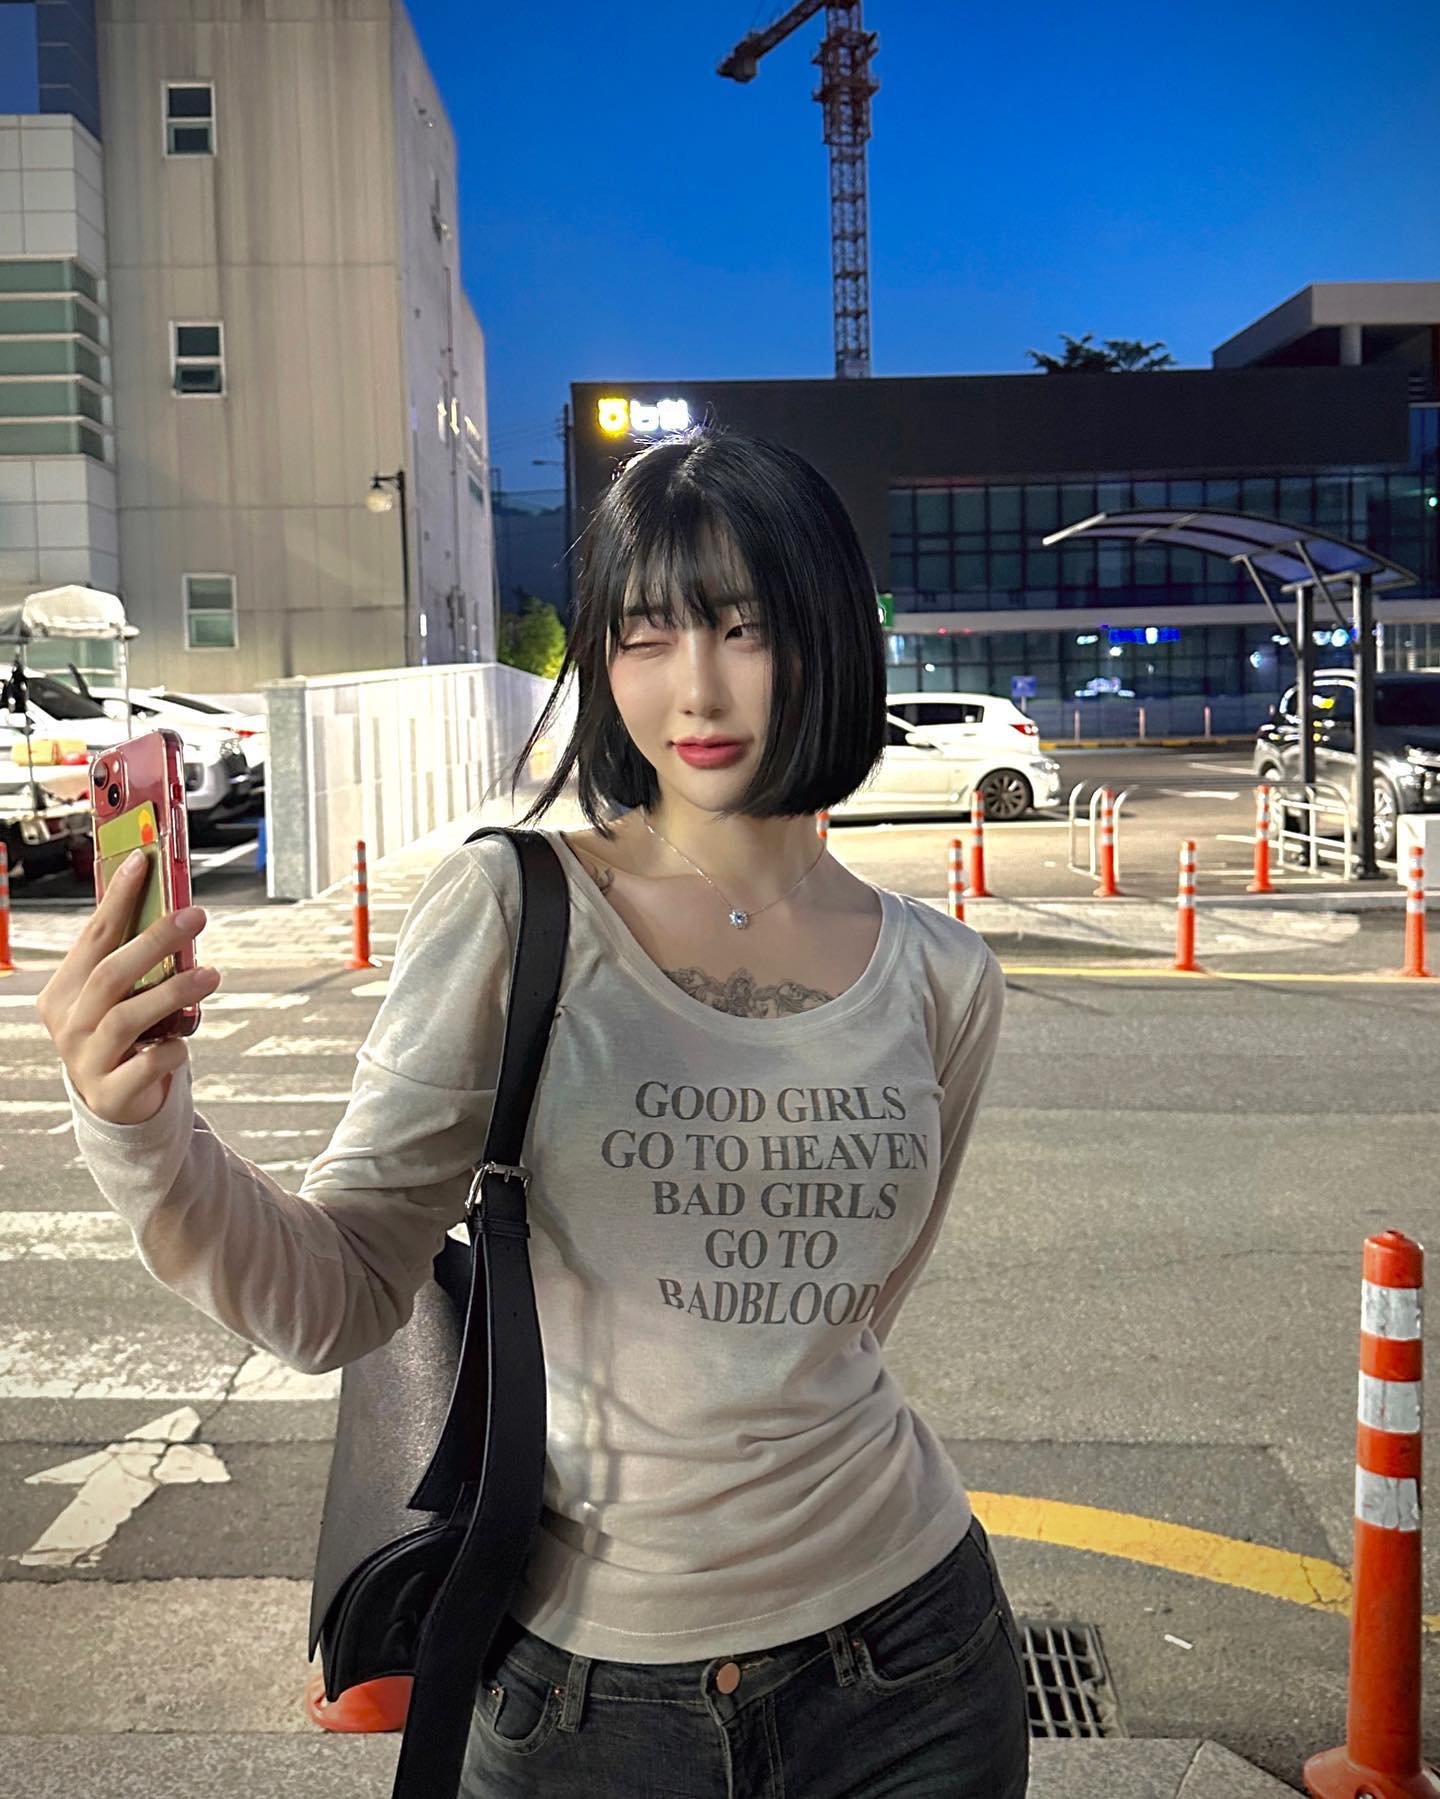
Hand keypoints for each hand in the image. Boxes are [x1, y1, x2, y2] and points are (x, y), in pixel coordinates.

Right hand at [36, 850, 221, 1124]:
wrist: (113, 1098)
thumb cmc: (121, 1034)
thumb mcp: (118, 996)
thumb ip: (133, 959)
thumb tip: (174, 907)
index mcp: (64, 991)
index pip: (93, 937)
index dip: (118, 899)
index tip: (142, 864)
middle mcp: (69, 1023)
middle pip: (110, 975)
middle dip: (154, 941)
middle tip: (195, 916)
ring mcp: (85, 1059)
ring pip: (125, 1018)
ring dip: (171, 991)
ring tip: (211, 975)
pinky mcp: (110, 1092)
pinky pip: (146, 1065)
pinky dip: (170, 1050)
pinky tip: (184, 1041)